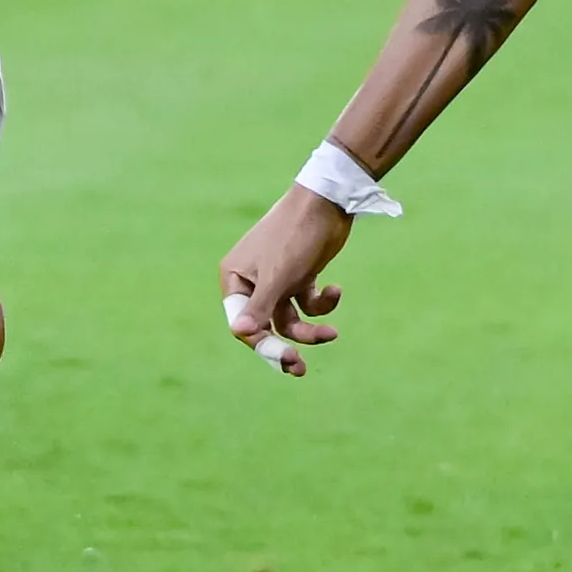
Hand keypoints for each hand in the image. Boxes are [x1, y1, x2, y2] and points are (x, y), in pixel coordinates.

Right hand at [218, 186, 350, 377]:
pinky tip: (335, 290)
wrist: (328, 202)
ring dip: (311, 328)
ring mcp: (277, 280)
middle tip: (299, 369)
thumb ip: (259, 307)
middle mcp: (253, 281)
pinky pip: (307, 303)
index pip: (243, 324)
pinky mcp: (300, 276)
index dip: (263, 345)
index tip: (287, 359)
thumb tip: (238, 332)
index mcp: (235, 278)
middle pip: (265, 327)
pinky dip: (323, 302)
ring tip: (332, 333)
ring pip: (289, 319)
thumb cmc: (295, 236)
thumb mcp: (278, 276)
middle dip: (284, 347)